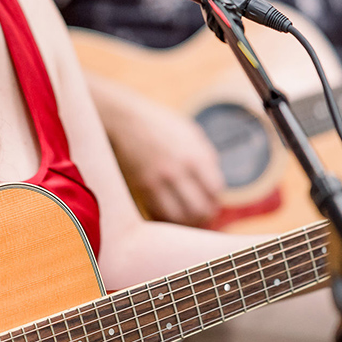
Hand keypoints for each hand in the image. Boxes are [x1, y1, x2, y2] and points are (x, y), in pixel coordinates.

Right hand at [108, 99, 224, 226]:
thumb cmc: (161, 125)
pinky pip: (157, 215)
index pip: (215, 190)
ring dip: (186, 222)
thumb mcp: (191, 133)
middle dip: (204, 215)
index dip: (216, 198)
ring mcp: (157, 182)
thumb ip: (206, 158)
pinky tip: (169, 214)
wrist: (126, 120)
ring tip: (187, 216)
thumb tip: (215, 186)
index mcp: (194, 155)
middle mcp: (176, 171)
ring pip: (178, 218)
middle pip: (199, 209)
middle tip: (202, 213)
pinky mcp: (141, 189)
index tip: (212, 198)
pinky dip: (166, 220)